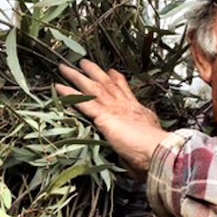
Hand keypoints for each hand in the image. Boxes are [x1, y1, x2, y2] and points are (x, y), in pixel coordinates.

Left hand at [55, 59, 170, 177]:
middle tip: (84, 62)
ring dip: (77, 76)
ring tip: (65, 68)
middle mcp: (124, 105)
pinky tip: (58, 87)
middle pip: (107, 84)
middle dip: (95, 72)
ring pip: (92, 87)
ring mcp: (113, 109)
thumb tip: (137, 148)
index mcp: (137, 112)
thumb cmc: (155, 154)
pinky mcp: (103, 116)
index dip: (118, 81)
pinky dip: (69, 94)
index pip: (125, 92)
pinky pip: (82, 102)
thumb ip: (139, 141)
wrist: (158, 151)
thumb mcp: (148, 142)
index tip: (112, 72)